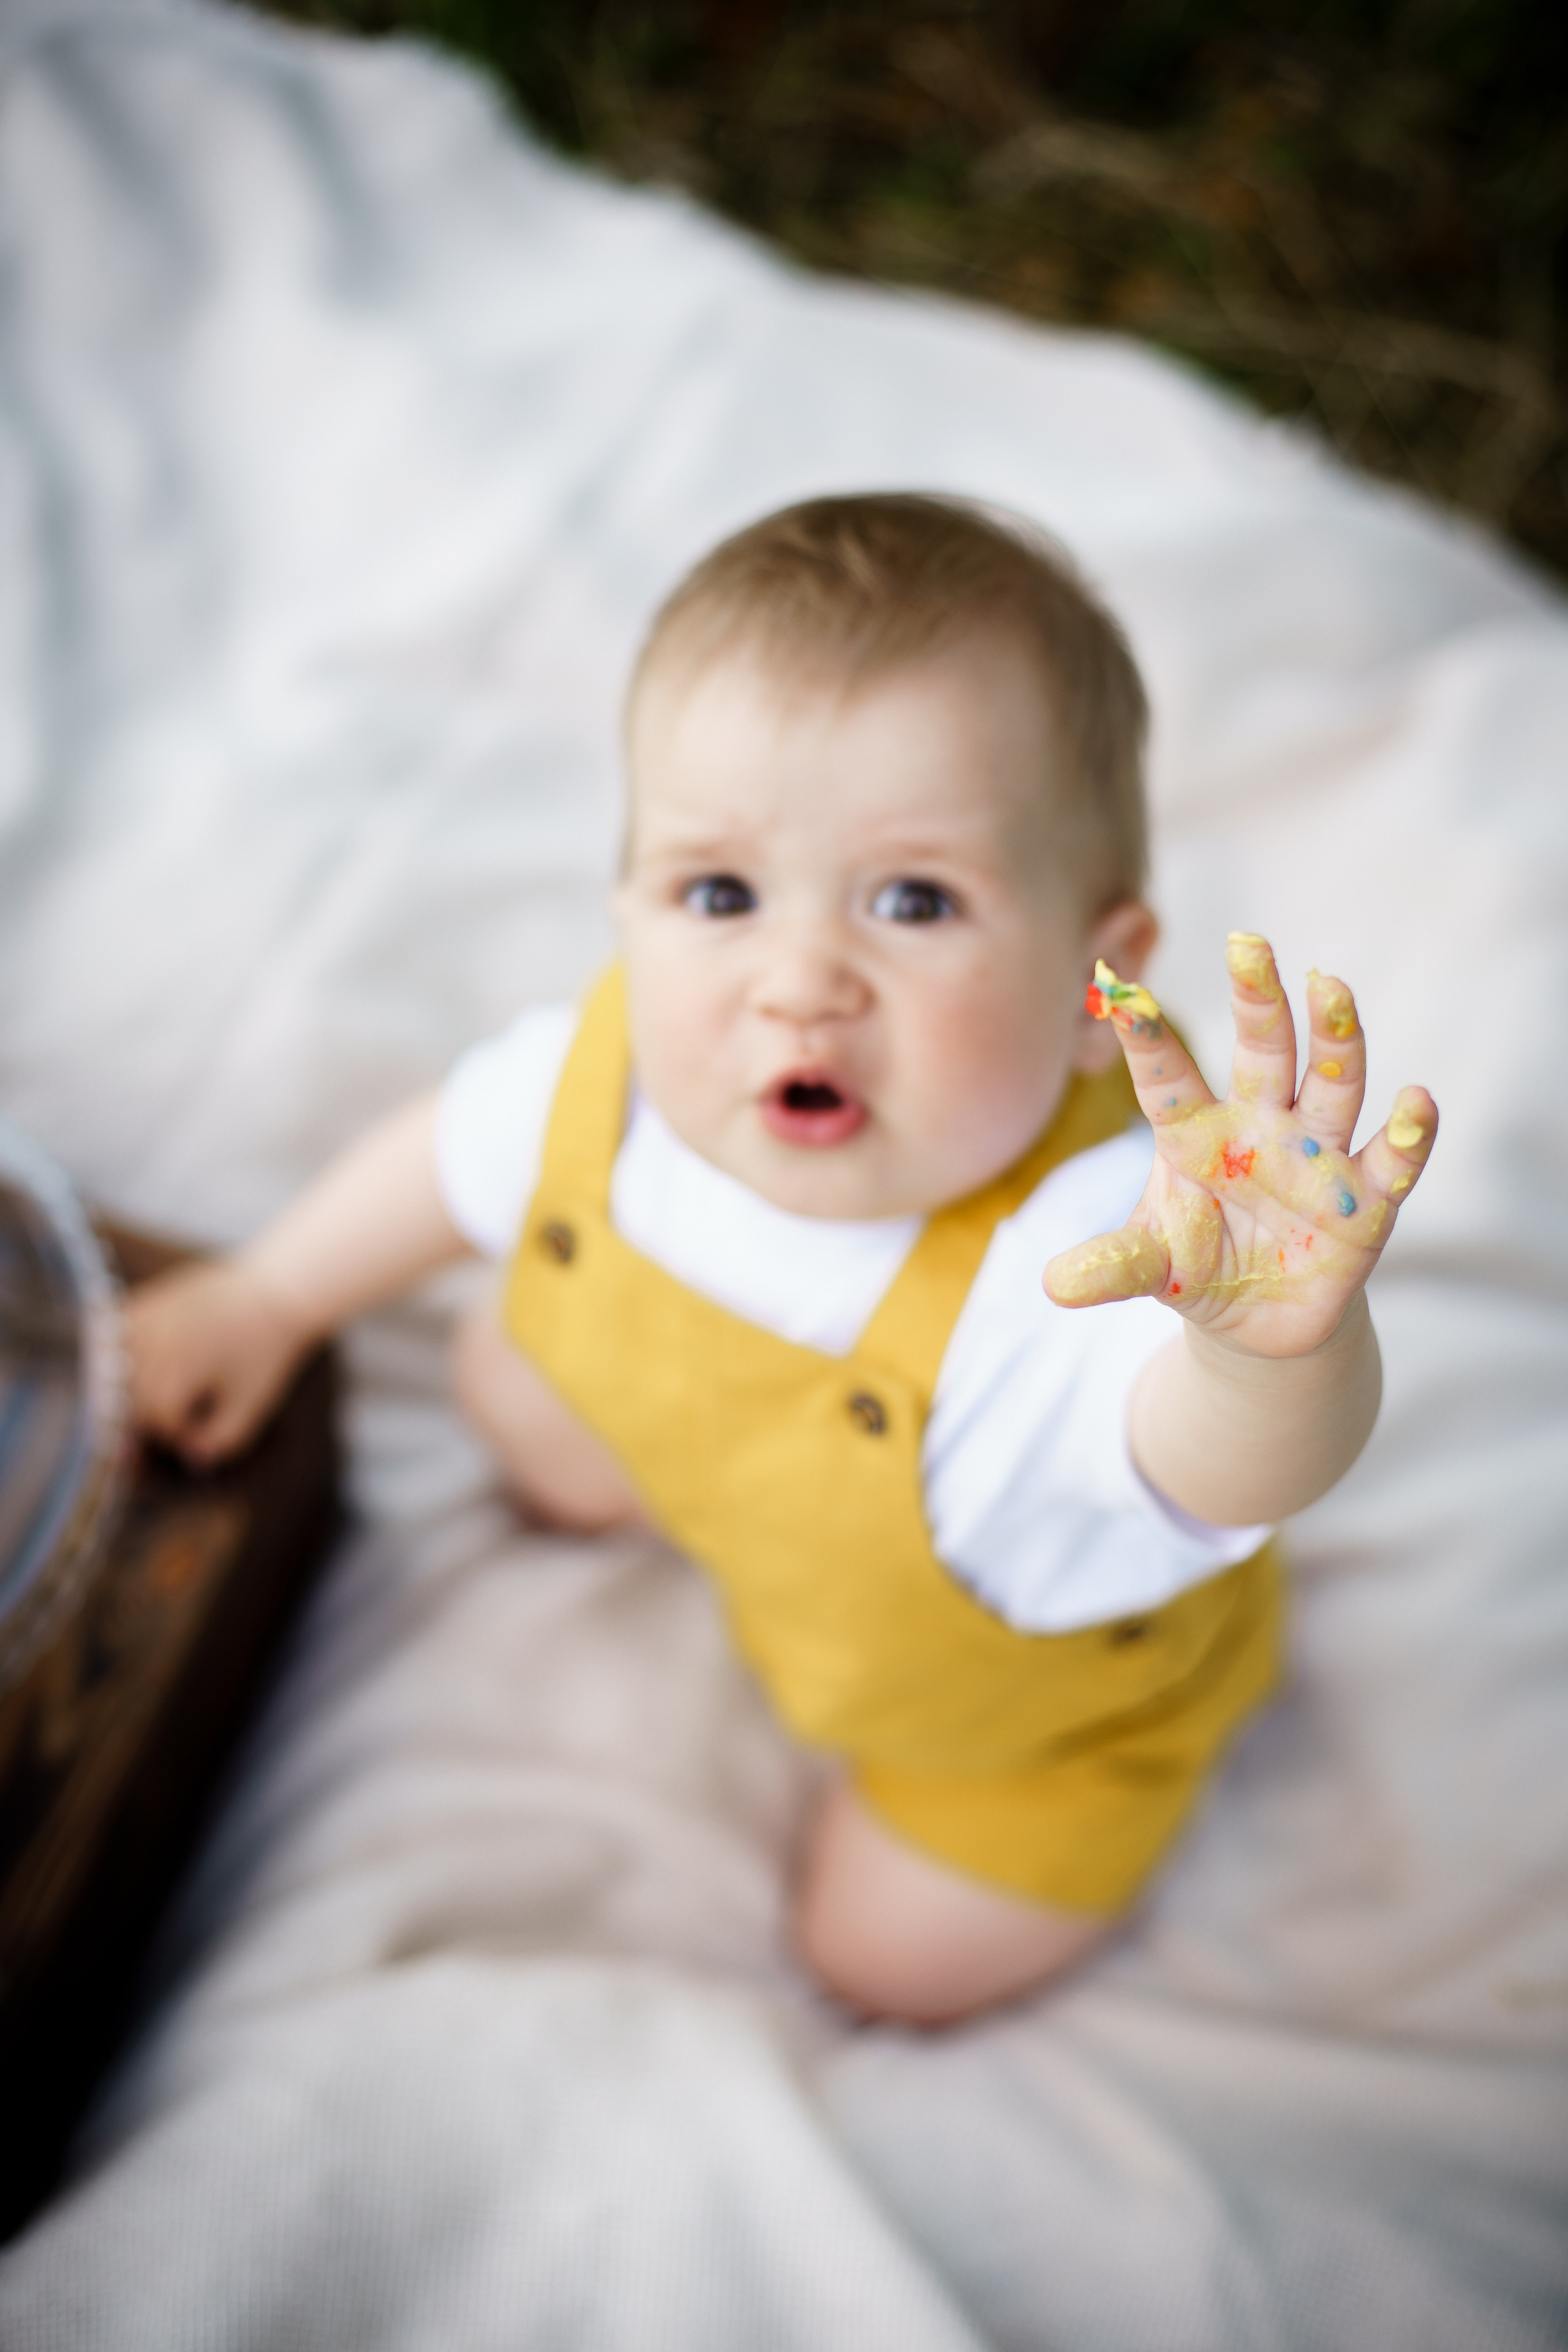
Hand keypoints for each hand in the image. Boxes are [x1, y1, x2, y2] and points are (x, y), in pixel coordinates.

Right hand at [126, 1256, 315, 1464]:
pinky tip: (140, 1370)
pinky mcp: (141, 1303)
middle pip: (127, 1397)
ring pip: (111, 1370)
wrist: (272, 1292)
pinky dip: (117, 1360)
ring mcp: (144, 1318)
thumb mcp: (252, 1404)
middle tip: (173, 1421)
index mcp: (182, 1366)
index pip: (156, 1417)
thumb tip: (189, 1460)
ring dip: (128, 1392)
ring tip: (156, 1399)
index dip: (175, 1433)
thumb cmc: (264, 1351)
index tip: (195, 1432)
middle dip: (146, 1418)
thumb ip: (221, 1440)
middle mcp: (155, 1340)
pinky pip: (110, 1340)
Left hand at [1045, 933, 1436, 1359]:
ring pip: (1331, 1082)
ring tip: (1329, 985)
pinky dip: (1407, 1132)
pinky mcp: (1367, 1200)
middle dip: (1258, 999)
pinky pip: (1392, 1159)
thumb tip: (1052, 1286)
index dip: (1144, 1037)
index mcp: (1196, 1132)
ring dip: (1333, 1038)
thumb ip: (1112, 1265)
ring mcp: (1318, 1155)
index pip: (1166, 1076)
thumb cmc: (1197, 1263)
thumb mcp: (1151, 1265)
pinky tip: (1417, 1099)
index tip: (1117, 990)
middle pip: (1263, 1050)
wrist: (1260, 1317)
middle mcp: (1261, 1125)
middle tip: (1247, 942)